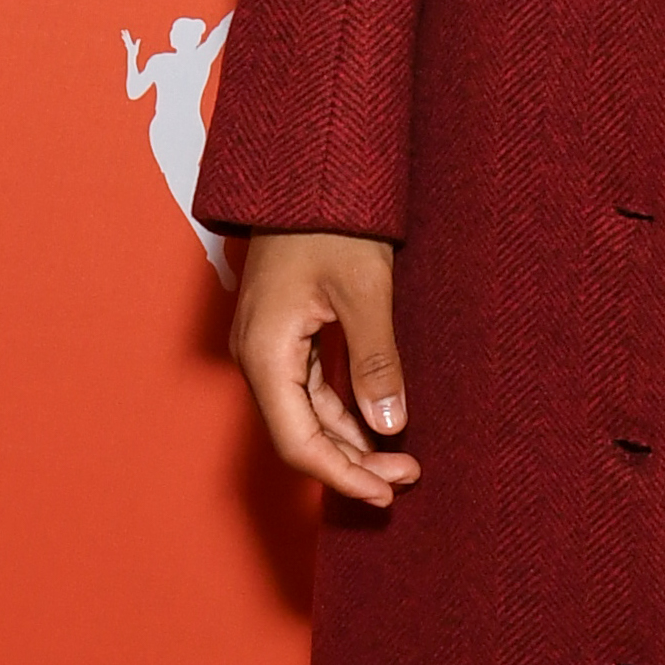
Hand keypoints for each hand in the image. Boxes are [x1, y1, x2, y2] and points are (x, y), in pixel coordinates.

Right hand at [233, 231, 418, 508]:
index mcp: (265, 353)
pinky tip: (376, 423)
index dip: (342, 475)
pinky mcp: (283, 335)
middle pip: (300, 435)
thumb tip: (388, 426)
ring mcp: (267, 346)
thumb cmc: (331, 221)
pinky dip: (342, 413)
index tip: (385, 493)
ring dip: (350, 441)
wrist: (305, 171)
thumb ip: (375, 360)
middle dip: (353, 463)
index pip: (298, 442)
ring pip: (305, 416)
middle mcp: (256, 357)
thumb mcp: (365, 291)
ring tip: (401, 459)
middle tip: (407, 476)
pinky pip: (309, 390)